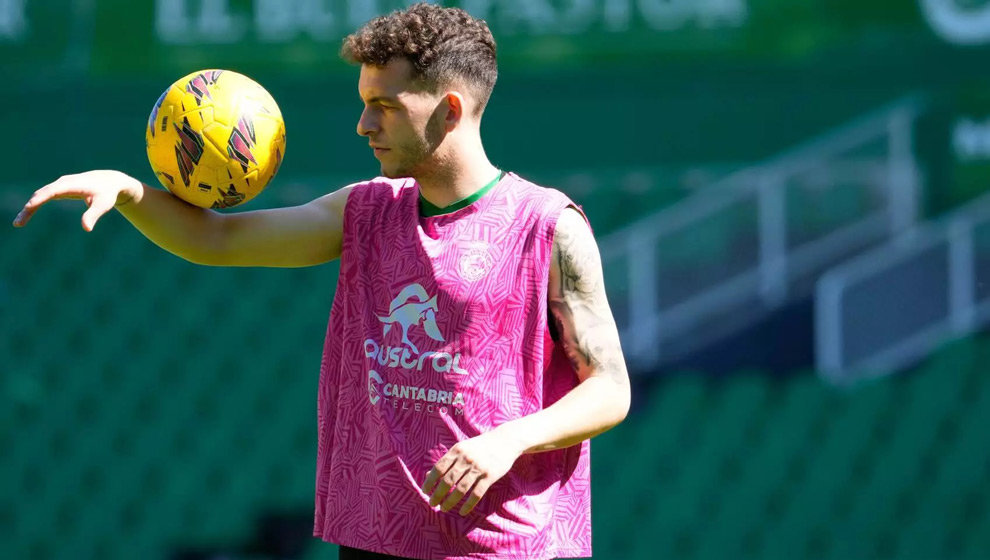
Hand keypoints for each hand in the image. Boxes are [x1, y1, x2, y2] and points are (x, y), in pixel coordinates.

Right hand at [12, 170, 142, 230]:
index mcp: (72, 184)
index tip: (30, 207)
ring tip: (19, 222)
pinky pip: (43, 196)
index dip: (40, 198)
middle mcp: (63, 182)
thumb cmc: (107, 193)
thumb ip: (93, 215)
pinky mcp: (59, 189)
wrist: (109, 181)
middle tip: (19, 223)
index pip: (52, 191)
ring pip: (40, 195)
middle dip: (29, 208)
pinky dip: (34, 204)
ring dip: (29, 208)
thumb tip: (86, 229)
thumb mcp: (103, 205)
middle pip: (41, 194)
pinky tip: (27, 214)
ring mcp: (59, 185)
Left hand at [421, 429, 524, 515]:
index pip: (439, 468)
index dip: (430, 481)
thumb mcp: (462, 448)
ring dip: (450, 501)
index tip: (425, 492)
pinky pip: (476, 494)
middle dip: (438, 494)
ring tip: (444, 508)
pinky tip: (462, 512)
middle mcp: (466, 459)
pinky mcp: (490, 476)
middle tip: (432, 503)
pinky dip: (468, 505)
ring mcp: (478, 468)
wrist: (505, 441)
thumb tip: (428, 475)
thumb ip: (447, 460)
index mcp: (457, 451)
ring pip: (461, 489)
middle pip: (448, 481)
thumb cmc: (480, 446)